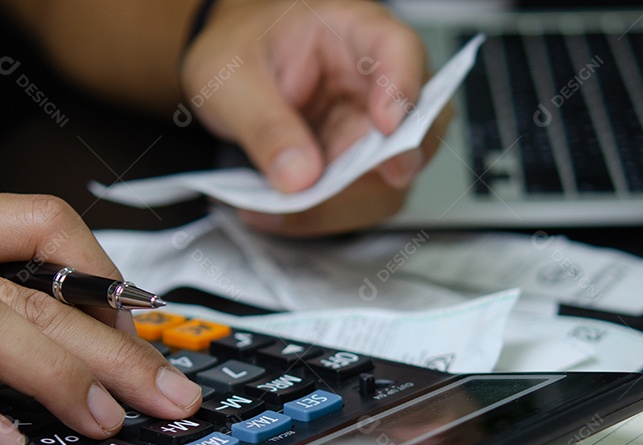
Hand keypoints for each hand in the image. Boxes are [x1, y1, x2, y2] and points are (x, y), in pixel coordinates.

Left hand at [181, 0, 449, 235]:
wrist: (231, 72)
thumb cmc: (241, 50)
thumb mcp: (231, 78)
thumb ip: (264, 124)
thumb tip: (299, 176)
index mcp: (352, 31)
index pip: (399, 50)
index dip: (402, 88)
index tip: (387, 125)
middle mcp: (375, 82)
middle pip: (410, 131)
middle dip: (370, 172)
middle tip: (322, 189)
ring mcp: (372, 130)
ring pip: (387, 182)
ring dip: (338, 204)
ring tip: (277, 206)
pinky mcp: (359, 167)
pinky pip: (356, 202)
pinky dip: (319, 215)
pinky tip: (276, 211)